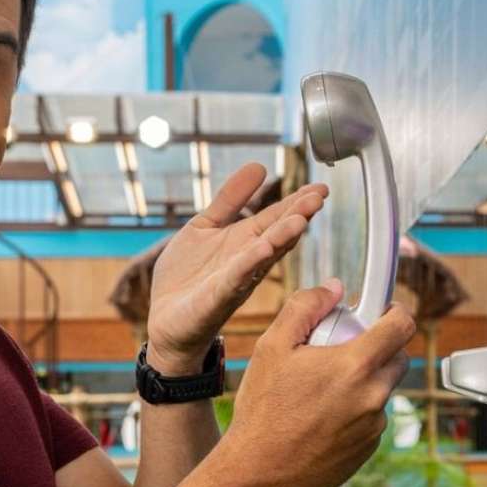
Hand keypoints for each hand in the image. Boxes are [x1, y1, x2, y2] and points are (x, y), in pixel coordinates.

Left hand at [145, 163, 327, 374]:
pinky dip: (251, 262)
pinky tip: (264, 247)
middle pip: (277, 234)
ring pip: (263, 255)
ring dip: (282, 238)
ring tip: (302, 219)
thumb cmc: (187, 277)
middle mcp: (246, 260)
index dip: (296, 202)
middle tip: (320, 196)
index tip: (319, 188)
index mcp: (244, 242)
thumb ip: (230, 199)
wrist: (166, 321)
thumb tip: (258, 165)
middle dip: (298, 215)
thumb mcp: (205, 226)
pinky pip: (237, 277)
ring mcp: (234, 279)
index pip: (275, 218)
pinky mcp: (217, 296)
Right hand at [222, 283, 414, 486]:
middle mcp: (373, 395)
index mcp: (355, 365)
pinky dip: (354, 410)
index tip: (380, 311)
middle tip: (337, 351)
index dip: (394, 311)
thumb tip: (333, 288)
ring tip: (319, 391)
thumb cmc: (262, 409)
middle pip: (397, 357)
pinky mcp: (369, 448)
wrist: (258, 472)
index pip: (401, 325)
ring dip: (361, 381)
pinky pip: (371, 417)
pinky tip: (319, 418)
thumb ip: (304, 307)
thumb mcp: (271, 346)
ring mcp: (374, 425)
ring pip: (381, 388)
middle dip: (375, 347)